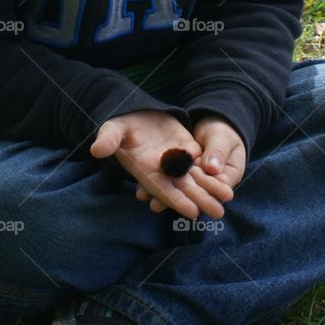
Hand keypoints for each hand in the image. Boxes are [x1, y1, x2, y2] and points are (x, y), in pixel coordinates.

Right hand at [90, 109, 233, 219]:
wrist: (135, 111)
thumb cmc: (120, 124)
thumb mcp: (113, 128)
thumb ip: (109, 139)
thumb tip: (96, 150)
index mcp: (145, 169)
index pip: (162, 189)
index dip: (177, 200)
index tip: (192, 212)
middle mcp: (162, 169)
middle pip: (184, 188)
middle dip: (201, 200)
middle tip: (219, 213)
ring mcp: (175, 160)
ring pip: (195, 178)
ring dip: (210, 188)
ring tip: (228, 198)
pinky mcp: (185, 149)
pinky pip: (200, 163)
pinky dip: (212, 172)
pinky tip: (227, 180)